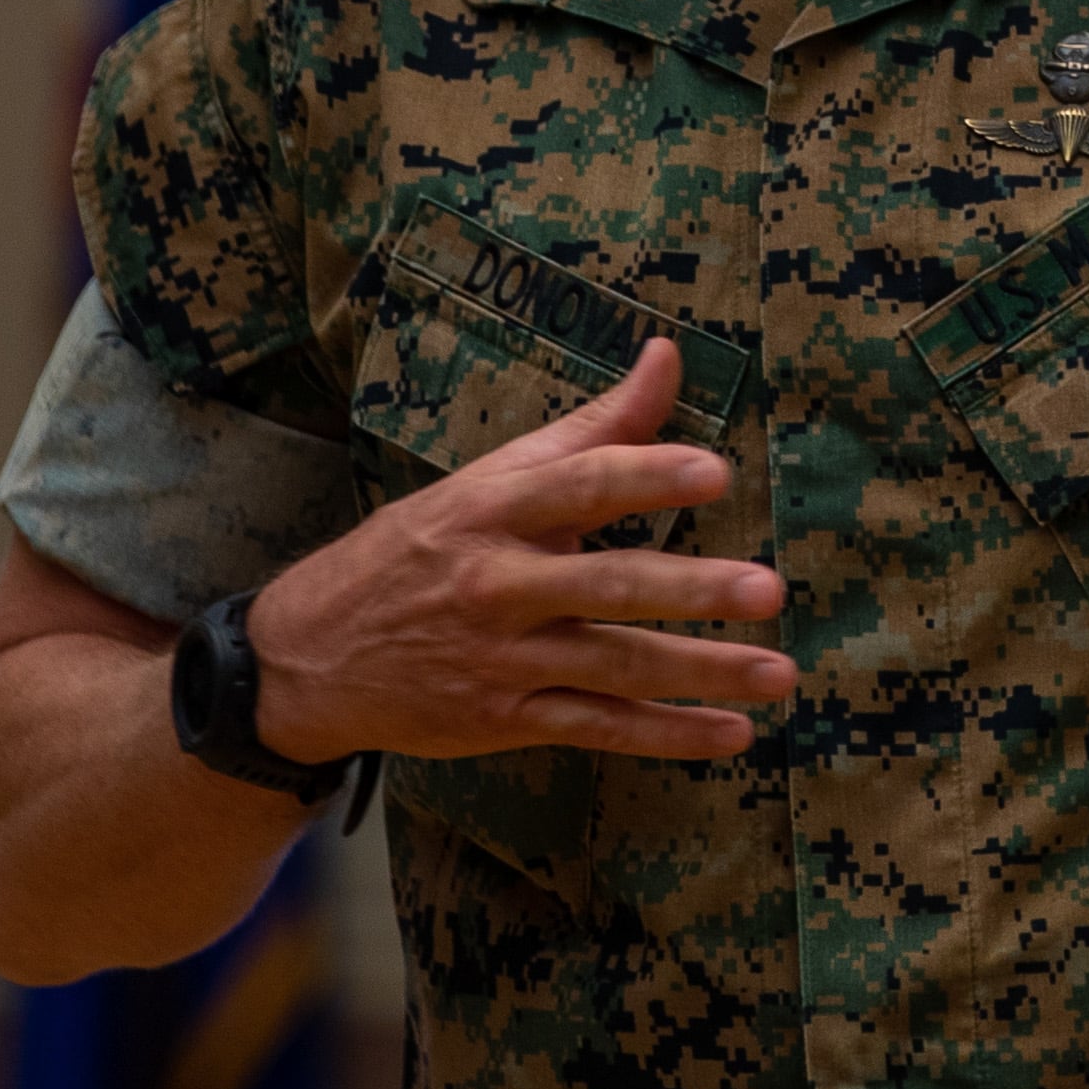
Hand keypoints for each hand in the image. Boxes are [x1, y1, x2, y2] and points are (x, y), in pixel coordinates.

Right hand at [245, 337, 792, 764]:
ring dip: (702, 672)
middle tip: (770, 589)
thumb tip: (667, 353)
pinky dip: (667, 735)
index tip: (713, 472)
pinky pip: (598, 726)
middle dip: (692, 589)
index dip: (645, 474)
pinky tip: (732, 734)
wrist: (309, 656)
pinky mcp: (505, 718)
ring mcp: (502, 657)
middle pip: (607, 584)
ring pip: (615, 665)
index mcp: (494, 508)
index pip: (579, 484)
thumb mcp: (492, 478)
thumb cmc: (422, 547)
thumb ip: (594, 427)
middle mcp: (498, 583)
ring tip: (779, 673)